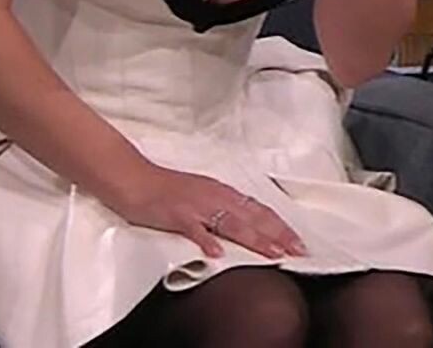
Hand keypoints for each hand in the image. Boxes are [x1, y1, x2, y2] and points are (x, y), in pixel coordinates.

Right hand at [108, 164, 308, 259]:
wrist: (134, 178)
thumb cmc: (166, 189)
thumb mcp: (202, 196)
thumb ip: (222, 210)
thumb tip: (245, 224)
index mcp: (223, 193)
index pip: (259, 211)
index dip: (280, 226)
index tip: (298, 242)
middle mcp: (215, 197)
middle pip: (253, 217)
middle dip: (278, 235)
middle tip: (298, 251)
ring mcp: (197, 206)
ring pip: (232, 224)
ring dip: (255, 239)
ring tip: (273, 253)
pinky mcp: (176, 215)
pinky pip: (194, 229)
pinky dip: (207, 241)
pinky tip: (218, 254)